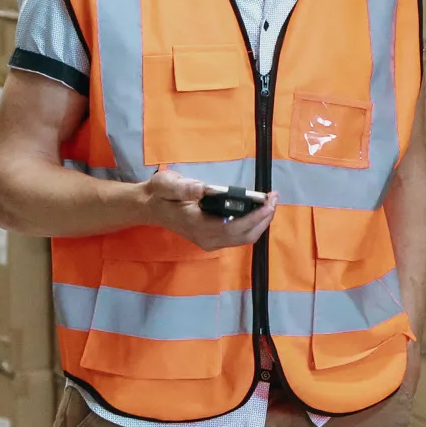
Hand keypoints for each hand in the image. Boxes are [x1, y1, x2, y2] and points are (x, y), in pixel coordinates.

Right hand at [140, 169, 276, 251]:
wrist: (151, 207)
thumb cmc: (160, 194)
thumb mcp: (166, 185)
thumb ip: (182, 188)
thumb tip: (202, 189)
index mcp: (198, 226)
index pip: (233, 227)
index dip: (254, 217)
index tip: (268, 202)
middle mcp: (207, 239)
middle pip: (244, 236)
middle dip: (263, 219)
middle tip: (274, 198)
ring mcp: (210, 241)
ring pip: (244, 238)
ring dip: (260, 222)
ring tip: (270, 202)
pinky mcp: (213, 238)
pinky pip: (239, 235)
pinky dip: (252, 224)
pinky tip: (257, 209)